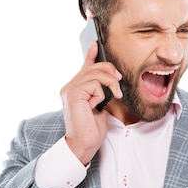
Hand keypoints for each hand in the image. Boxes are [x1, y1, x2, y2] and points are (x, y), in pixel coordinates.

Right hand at [60, 40, 121, 163]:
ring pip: (96, 73)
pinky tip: (97, 105)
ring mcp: (69, 89)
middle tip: (119, 85)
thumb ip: (101, 90)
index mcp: (74, 88)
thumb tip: (111, 76)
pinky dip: (102, 93)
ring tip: (115, 95)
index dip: (91, 54)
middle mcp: (69, 86)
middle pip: (93, 67)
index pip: (84, 67)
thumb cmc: (92, 129)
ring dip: (110, 84)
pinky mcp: (72, 94)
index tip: (96, 43)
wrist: (83, 144)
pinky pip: (94, 84)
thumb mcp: (100, 105)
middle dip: (110, 72)